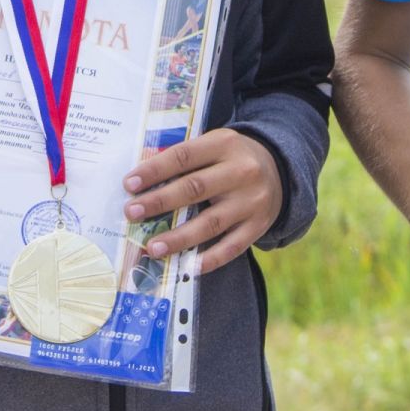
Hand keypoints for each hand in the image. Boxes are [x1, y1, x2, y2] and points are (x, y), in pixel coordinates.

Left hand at [120, 128, 280, 273]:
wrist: (280, 168)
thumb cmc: (231, 157)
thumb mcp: (213, 144)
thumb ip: (184, 158)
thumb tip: (141, 182)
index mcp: (224, 144)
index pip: (183, 156)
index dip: (154, 171)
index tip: (129, 184)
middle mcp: (241, 171)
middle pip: (194, 189)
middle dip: (159, 202)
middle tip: (132, 213)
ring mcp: (251, 201)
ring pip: (210, 223)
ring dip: (178, 238)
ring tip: (152, 247)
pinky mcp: (259, 225)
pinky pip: (232, 247)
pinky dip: (210, 259)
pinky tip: (189, 266)